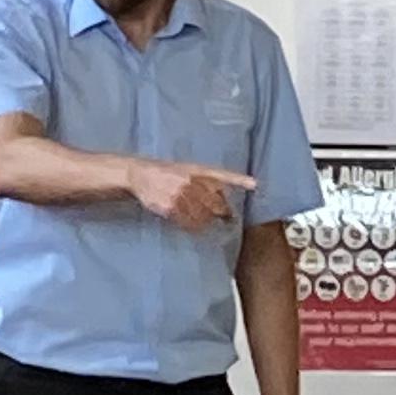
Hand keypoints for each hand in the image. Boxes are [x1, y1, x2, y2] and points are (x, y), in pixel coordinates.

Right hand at [129, 158, 252, 230]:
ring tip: (206, 220)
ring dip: (208, 220)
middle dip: (223, 211)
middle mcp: (190, 180)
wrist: (141, 174)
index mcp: (197, 169)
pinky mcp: (170, 206)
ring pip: (203, 214)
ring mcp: (180, 194)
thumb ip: (206, 182)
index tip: (254, 184)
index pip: (222, 174)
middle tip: (227, 217)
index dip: (238, 179)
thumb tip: (225, 203)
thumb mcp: (187, 169)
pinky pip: (188, 221)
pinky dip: (194, 225)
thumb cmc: (167, 173)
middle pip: (215, 202)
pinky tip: (194, 224)